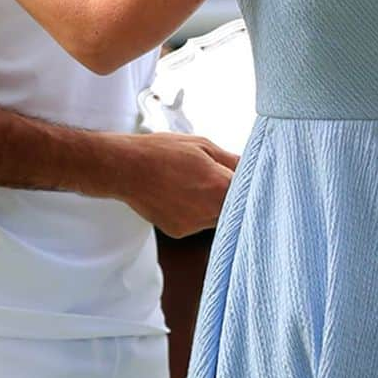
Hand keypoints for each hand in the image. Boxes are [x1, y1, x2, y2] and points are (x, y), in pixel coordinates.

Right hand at [118, 132, 237, 237]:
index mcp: (220, 185)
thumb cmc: (164, 152)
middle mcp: (210, 210)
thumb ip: (231, 159)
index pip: (249, 191)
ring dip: (211, 204)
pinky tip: (179, 195)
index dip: (245, 183)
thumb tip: (249, 167)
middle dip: (228, 194)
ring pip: (216, 217)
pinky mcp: (180, 232)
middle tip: (211, 177)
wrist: (128, 168)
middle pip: (233, 208)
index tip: (240, 177)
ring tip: (191, 184)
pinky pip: (197, 223)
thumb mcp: (202, 145)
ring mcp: (195, 224)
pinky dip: (194, 212)